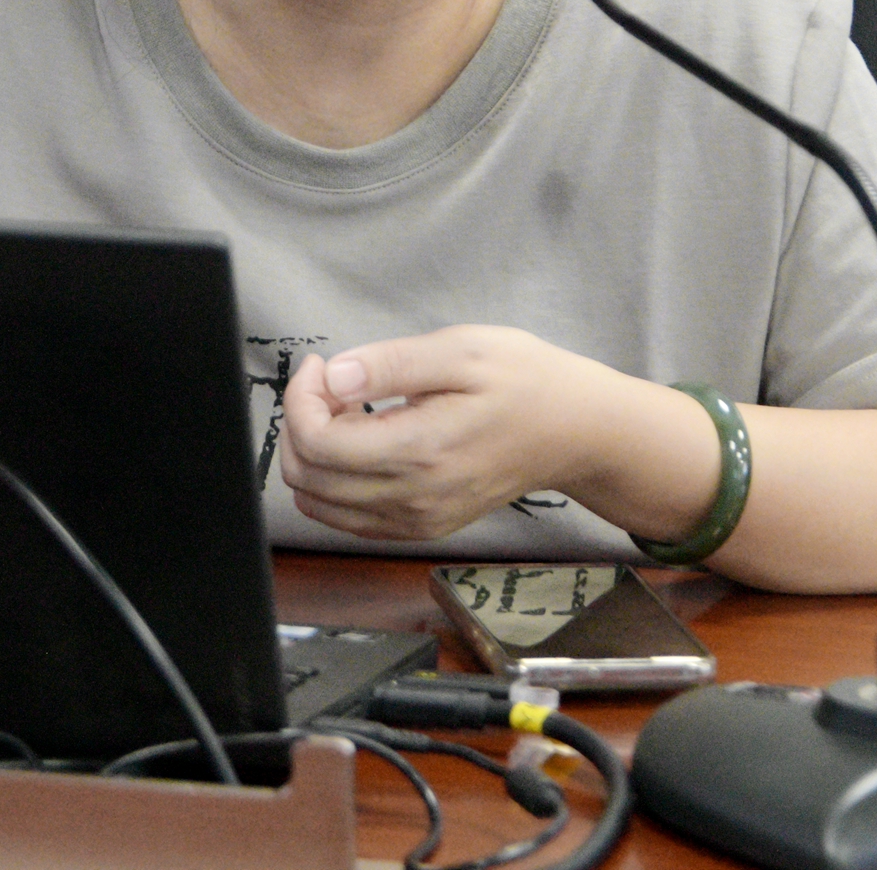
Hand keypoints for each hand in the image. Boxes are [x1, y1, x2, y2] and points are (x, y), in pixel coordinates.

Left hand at [278, 325, 592, 542]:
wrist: (577, 431)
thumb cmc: (527, 382)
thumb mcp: (463, 349)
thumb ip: (392, 363)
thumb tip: (334, 375)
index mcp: (422, 451)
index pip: (318, 444)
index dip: (300, 399)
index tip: (320, 366)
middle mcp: (415, 499)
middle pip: (308, 478)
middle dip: (299, 423)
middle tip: (328, 381)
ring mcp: (419, 520)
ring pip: (321, 504)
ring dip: (312, 454)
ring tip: (344, 409)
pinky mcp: (424, 527)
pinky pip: (350, 519)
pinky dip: (332, 482)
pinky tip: (358, 441)